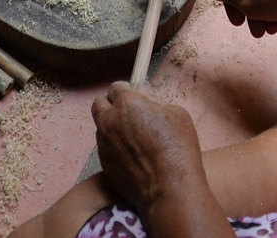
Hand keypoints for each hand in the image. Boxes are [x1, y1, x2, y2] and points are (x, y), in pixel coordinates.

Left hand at [92, 83, 214, 218]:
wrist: (168, 188)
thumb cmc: (177, 148)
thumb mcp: (175, 114)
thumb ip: (154, 99)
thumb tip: (142, 91)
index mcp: (127, 103)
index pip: (116, 88)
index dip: (126, 91)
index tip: (135, 98)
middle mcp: (110, 120)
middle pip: (99, 103)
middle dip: (111, 105)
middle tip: (129, 114)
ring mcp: (104, 142)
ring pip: (101, 126)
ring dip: (112, 126)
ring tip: (132, 137)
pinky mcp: (104, 162)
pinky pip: (104, 146)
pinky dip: (114, 145)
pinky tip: (131, 154)